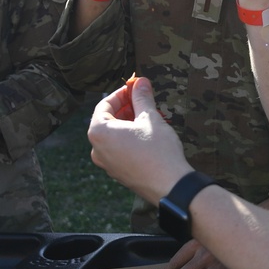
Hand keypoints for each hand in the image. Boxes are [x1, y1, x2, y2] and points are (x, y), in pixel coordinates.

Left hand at [88, 76, 191, 203]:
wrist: (170, 186)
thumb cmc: (158, 151)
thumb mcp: (150, 117)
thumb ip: (142, 97)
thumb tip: (140, 82)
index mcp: (99, 133)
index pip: (104, 105)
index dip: (121, 93)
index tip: (135, 88)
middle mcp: (97, 150)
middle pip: (107, 120)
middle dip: (126, 108)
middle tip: (143, 100)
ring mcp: (107, 164)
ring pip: (114, 136)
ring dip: (128, 123)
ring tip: (148, 116)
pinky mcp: (118, 173)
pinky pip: (119, 149)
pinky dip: (129, 138)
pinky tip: (147, 135)